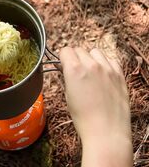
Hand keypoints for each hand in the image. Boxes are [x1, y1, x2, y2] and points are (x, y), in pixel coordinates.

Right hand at [59, 47, 131, 166]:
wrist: (106, 131)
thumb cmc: (84, 117)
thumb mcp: (68, 95)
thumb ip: (67, 77)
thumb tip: (65, 69)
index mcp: (75, 70)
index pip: (65, 50)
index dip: (62, 58)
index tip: (63, 64)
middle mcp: (92, 65)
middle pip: (79, 50)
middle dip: (75, 58)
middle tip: (75, 71)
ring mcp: (108, 69)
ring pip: (95, 52)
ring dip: (90, 58)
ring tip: (90, 72)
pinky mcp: (120, 75)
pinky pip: (111, 60)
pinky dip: (105, 63)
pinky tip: (102, 75)